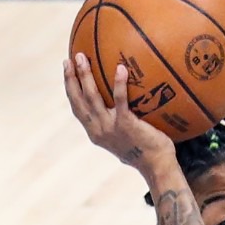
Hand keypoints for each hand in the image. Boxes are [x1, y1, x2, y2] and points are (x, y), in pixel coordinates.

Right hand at [64, 54, 174, 174]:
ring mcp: (110, 127)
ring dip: (85, 75)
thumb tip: (123, 107)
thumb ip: (119, 125)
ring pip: (92, 96)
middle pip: (78, 100)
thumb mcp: (126, 139)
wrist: (157, 166)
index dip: (70, 89)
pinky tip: (121, 68)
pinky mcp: (125, 124)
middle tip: (70, 59)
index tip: (67, 72)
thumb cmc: (147, 151)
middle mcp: (98, 130)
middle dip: (71, 78)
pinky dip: (119, 83)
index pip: (77, 108)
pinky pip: (120, 100)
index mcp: (95, 133)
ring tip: (83, 57)